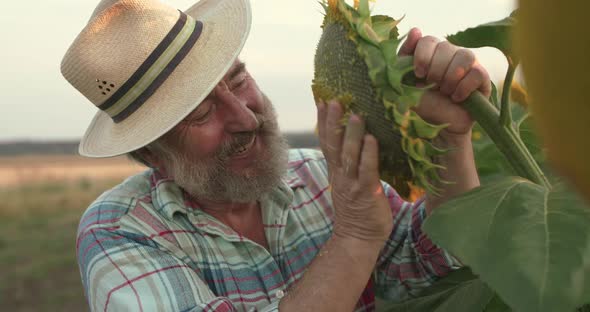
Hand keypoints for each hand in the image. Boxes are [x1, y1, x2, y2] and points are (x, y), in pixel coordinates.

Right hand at [316, 100, 392, 242]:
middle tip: (333, 100)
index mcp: (336, 171)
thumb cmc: (357, 210)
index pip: (326, 142)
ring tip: (355, 114)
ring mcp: (352, 183)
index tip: (322, 100)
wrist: (357, 238)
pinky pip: (367, 170)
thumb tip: (358, 141)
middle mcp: (340, 175)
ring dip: (351, 134)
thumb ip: (350, 164)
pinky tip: (371, 139)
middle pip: (333, 144)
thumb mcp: (347, 183)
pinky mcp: (367, 192)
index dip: (323, 121)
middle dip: (332, 122)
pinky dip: (368, 154)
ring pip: (349, 155)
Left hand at [399, 28, 491, 139]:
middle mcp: (450, 53)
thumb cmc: (422, 104)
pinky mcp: (482, 78)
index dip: (422, 55)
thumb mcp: (405, 83)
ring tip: (444, 92)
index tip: (418, 74)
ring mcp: (468, 64)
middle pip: (446, 47)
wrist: (439, 127)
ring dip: (450, 77)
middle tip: (432, 87)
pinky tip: (456, 98)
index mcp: (430, 52)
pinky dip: (464, 87)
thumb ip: (404, 59)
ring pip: (465, 55)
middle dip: (435, 71)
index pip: (428, 40)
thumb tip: (416, 30)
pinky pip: (477, 72)